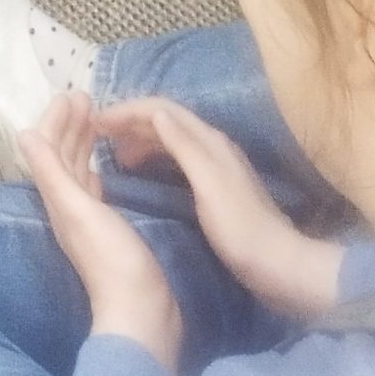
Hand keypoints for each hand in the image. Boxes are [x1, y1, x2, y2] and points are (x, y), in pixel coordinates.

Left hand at [20, 92, 183, 368]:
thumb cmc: (112, 259)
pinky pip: (94, 189)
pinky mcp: (108, 230)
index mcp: (58, 201)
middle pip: (62, 158)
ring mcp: (88, 220)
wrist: (142, 311)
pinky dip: (94, 169)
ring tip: (94, 119)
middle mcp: (68, 208)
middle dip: (69, 126)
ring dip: (82, 143)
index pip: (50, 150)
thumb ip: (52, 173)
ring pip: (77, 171)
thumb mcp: (78, 210)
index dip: (57, 121)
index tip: (73, 94)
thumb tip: (24, 134)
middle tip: (84, 96)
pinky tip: (100, 166)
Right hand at [95, 98, 342, 320]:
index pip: (161, 109)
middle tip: (97, 135)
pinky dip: (154, 156)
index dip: (127, 110)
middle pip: (165, 120)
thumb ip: (184, 147)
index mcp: (209, 142)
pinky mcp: (214, 187)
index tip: (96, 121)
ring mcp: (214, 166)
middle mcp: (212, 145)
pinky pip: (175, 158)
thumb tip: (156, 112)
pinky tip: (143, 174)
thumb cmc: (240, 230)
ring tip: (114, 155)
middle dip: (130, 121)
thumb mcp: (208, 186)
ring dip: (140, 138)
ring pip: (170, 138)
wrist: (278, 266)